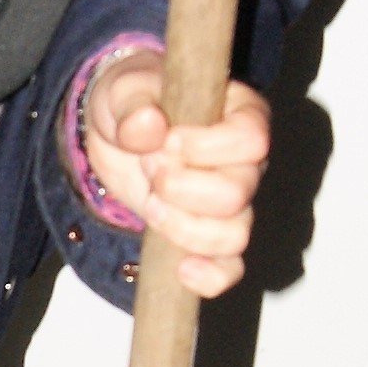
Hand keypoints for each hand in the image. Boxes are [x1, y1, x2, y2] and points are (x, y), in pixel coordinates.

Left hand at [80, 64, 271, 296]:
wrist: (116, 135)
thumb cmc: (134, 104)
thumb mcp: (123, 89)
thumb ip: (133, 102)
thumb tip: (147, 127)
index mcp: (240, 115)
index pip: (251, 140)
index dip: (207, 148)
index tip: (168, 141)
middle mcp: (247, 164)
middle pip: (237, 193)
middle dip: (181, 188)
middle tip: (150, 168)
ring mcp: (233, 206)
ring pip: (235, 236)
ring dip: (183, 228)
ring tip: (151, 204)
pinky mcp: (211, 239)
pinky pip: (229, 270)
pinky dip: (209, 277)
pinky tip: (181, 269)